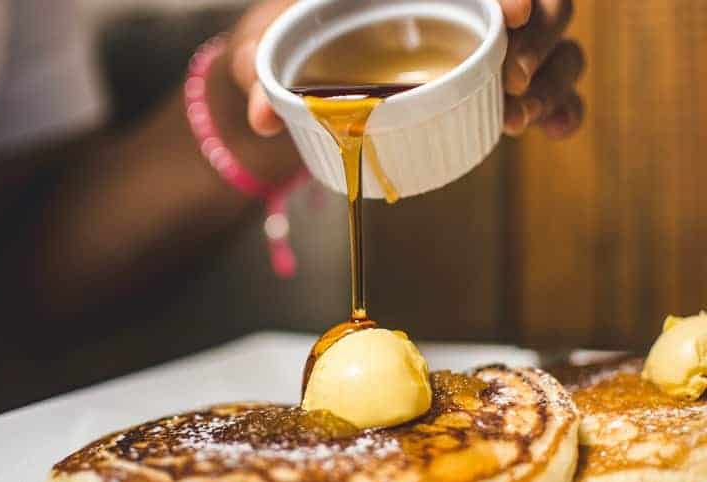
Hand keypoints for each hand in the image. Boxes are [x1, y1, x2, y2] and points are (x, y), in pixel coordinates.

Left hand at [229, 0, 583, 139]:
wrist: (300, 58)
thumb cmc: (287, 36)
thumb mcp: (266, 41)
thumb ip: (259, 67)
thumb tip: (264, 117)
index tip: (512, 12)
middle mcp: (463, 1)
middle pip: (543, 0)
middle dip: (543, 35)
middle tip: (514, 78)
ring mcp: (485, 40)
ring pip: (557, 41)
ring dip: (554, 77)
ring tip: (519, 120)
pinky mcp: (494, 79)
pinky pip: (549, 85)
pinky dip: (561, 106)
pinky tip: (551, 130)